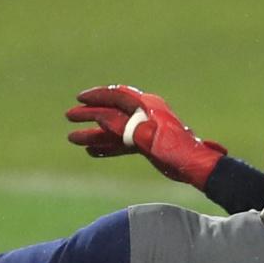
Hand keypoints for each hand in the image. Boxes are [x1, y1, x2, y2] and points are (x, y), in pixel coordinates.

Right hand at [64, 85, 225, 188]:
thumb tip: (103, 118)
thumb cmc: (176, 149)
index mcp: (148, 107)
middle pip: (111, 112)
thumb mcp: (150, 137)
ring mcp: (145, 131)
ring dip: (94, 134)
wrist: (194, 166)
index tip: (79, 99)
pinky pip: (122, 144)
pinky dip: (107, 147)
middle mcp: (144, 115)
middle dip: (89, 115)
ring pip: (114, 130)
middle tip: (69, 117)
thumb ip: (127, 127)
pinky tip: (92, 152)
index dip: (97, 97)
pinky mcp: (146, 146)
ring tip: (73, 139)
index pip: (117, 97)